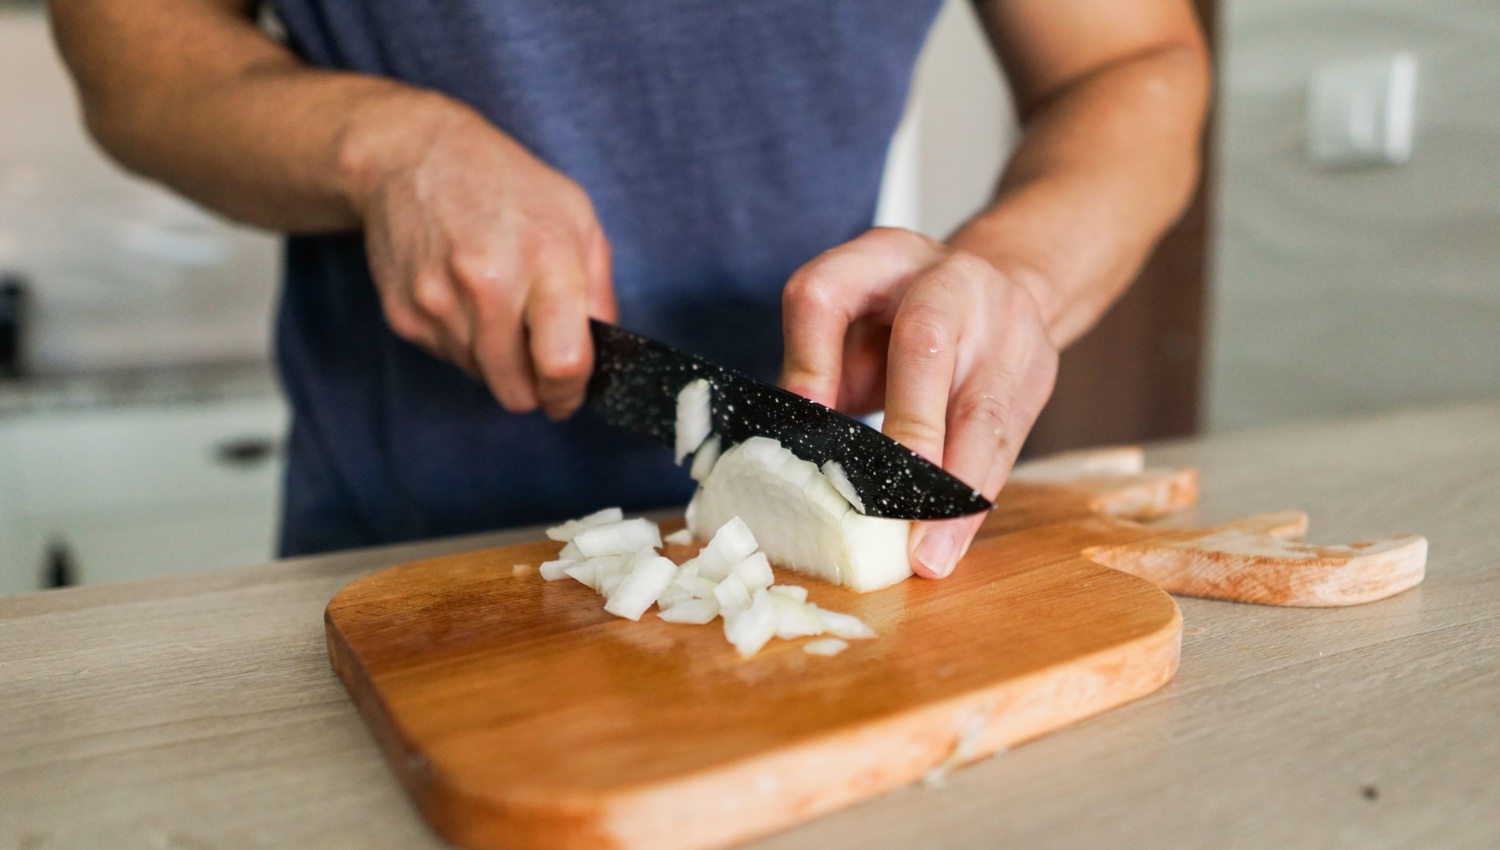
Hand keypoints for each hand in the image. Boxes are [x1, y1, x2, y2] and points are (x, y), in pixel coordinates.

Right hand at [345, 94, 615, 417]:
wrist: (412, 156)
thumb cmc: (507, 185)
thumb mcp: (578, 218)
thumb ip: (599, 293)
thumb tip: (603, 356)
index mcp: (544, 259)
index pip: (562, 363)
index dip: (570, 393)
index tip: (570, 394)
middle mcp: (487, 285)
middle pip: (517, 391)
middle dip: (534, 385)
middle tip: (538, 351)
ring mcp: (439, 303)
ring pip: (482, 378)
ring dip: (497, 358)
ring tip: (496, 302)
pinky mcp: (404, 315)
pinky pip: (449, 359)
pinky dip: (464, 341)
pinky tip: (463, 295)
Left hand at [781, 227, 1058, 577]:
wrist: (1004, 282)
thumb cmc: (901, 318)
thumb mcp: (851, 324)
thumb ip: (820, 374)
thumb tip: (781, 455)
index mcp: (878, 257)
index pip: (825, 293)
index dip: (809, 359)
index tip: (800, 418)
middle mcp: (946, 278)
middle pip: (924, 343)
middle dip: (908, 426)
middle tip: (884, 501)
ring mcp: (1004, 322)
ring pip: (980, 407)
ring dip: (950, 489)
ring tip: (926, 553)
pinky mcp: (1037, 369)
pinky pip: (1007, 444)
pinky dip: (974, 502)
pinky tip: (952, 544)